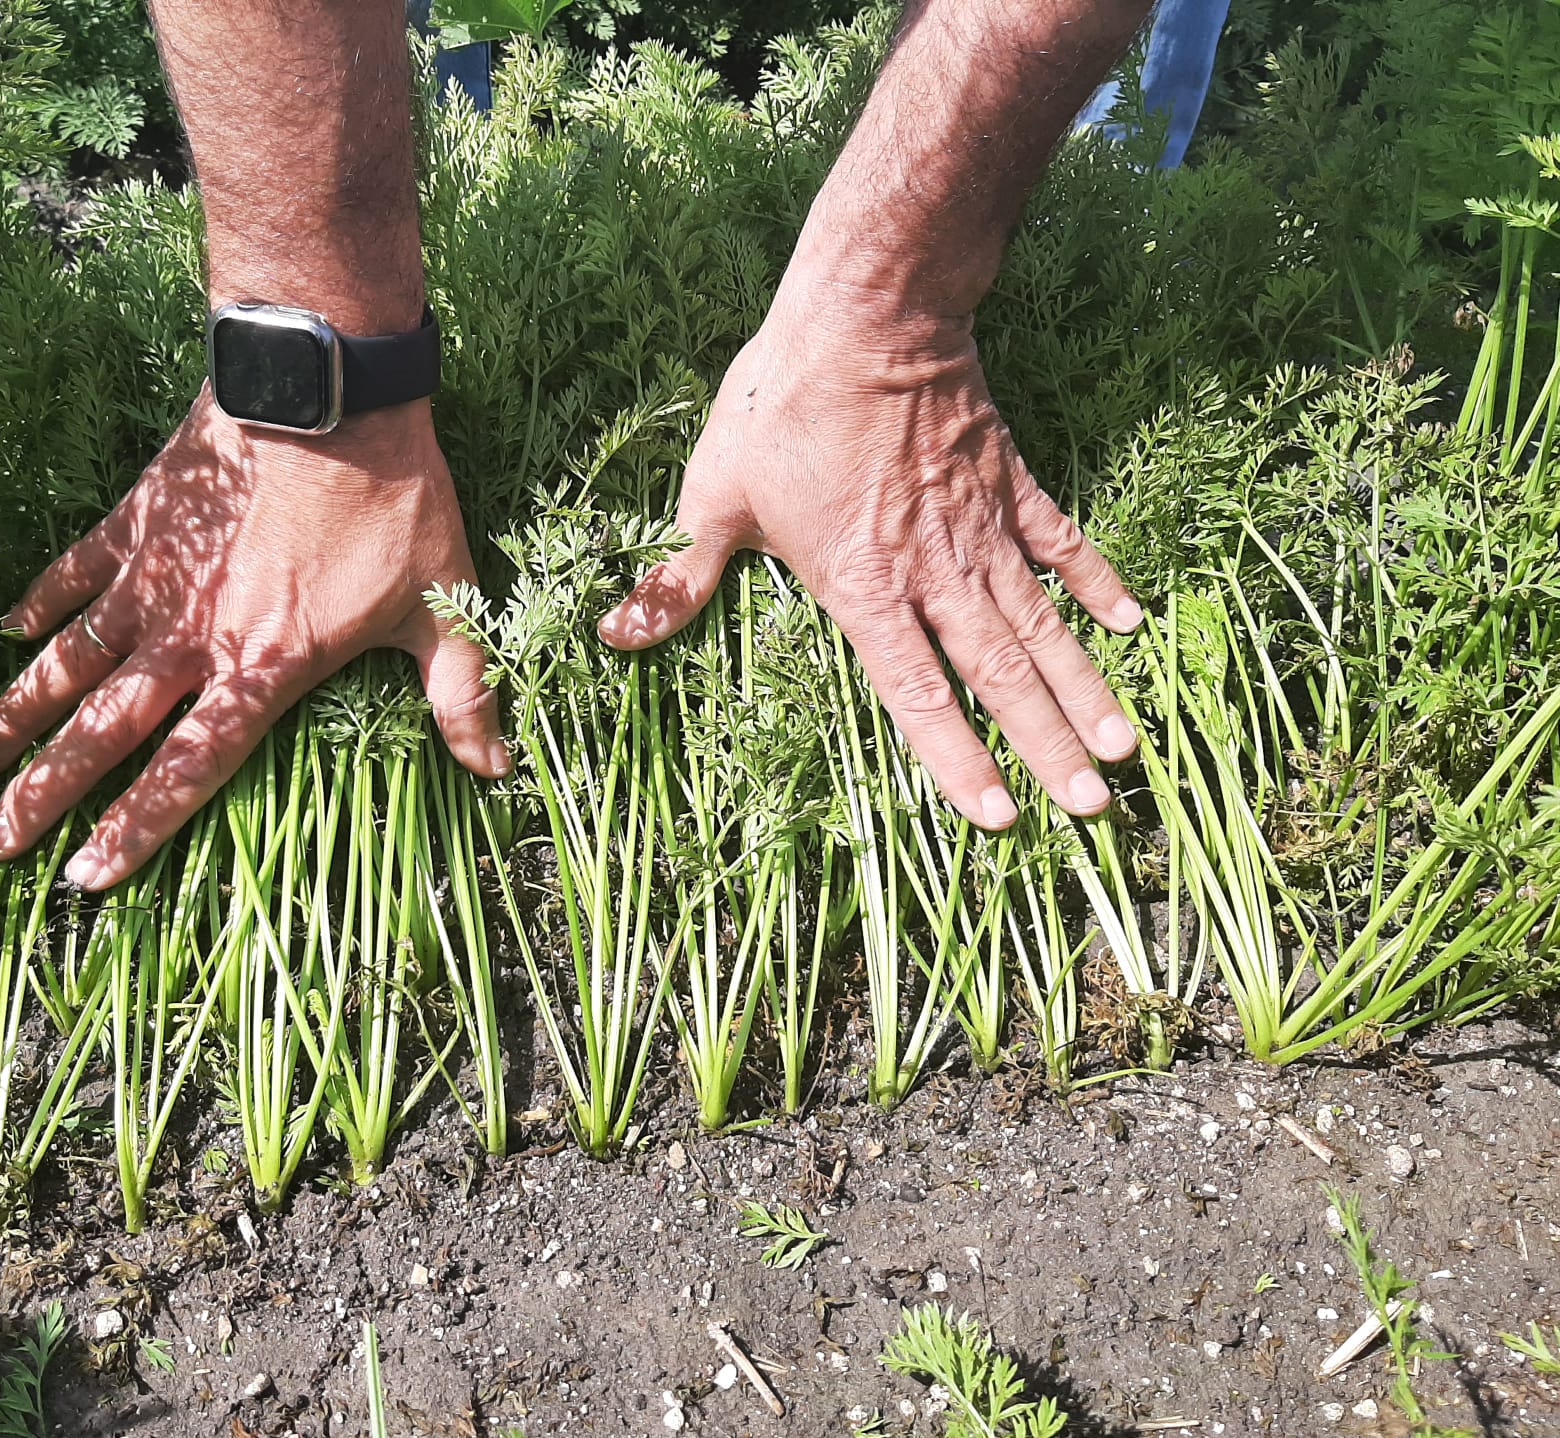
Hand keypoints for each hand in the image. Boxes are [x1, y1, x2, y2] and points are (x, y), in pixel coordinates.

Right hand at [0, 389, 507, 888]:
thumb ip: (463, 692)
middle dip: (43, 793)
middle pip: (102, 732)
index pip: (187, 769)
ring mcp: (156, 577)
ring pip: (69, 661)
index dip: (135, 828)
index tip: (85, 878)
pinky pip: (75, 570)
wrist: (331, 386)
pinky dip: (41, 604)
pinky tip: (7, 635)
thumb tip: (496, 766)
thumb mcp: (444, 602)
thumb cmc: (393, 497)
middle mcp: (192, 636)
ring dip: (18, 713)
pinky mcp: (140, 518)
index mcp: (263, 667)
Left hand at [598, 305, 1141, 827]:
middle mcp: (933, 571)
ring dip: (1082, 687)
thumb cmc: (778, 406)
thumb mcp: (712, 497)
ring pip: (1040, 622)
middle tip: (1096, 806)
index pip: (915, 694)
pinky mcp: (1009, 479)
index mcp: (861, 587)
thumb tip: (617, 636)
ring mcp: (979, 527)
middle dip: (1045, 746)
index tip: (996, 816)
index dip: (956, 759)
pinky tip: (1130, 625)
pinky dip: (1096, 582)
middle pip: (998, 674)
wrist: (866, 312)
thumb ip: (679, 578)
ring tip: (1122, 747)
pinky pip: (1061, 542)